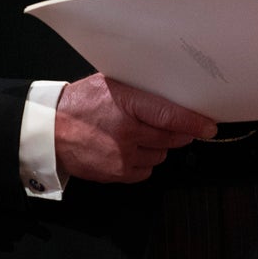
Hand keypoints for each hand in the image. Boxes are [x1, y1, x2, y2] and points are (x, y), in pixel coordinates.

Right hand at [55, 73, 217, 183]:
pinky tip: (127, 149)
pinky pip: (146, 170)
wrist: (49, 130)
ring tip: (136, 135)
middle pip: (171, 138)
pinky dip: (142, 161)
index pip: (170, 116)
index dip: (194, 123)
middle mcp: (126, 131)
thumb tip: (169, 95)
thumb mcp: (107, 85)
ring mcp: (122, 155)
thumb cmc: (77, 105)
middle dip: (177, 133)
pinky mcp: (117, 173)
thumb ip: (137, 91)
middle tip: (171, 127)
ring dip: (156, 146)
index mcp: (125, 103)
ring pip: (160, 155)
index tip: (208, 126)